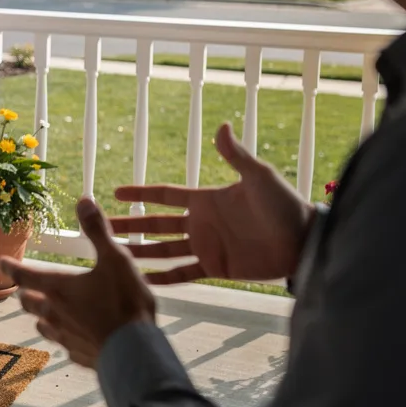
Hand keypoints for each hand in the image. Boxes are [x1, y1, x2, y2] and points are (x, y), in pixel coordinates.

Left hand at [0, 198, 154, 368]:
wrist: (135, 351)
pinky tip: (74, 336)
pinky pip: (63, 345)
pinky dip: (64, 337)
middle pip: (28, 302)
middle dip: (25, 292)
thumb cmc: (124, 302)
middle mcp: (54, 313)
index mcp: (58, 287)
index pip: (23, 275)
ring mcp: (65, 337)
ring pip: (42, 325)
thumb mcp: (115, 259)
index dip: (10, 267)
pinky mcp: (78, 355)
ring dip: (41, 316)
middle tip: (25, 288)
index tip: (0, 263)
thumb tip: (83, 200)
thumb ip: (98, 231)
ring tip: (46, 311)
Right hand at [111, 123, 313, 283]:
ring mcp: (207, 246)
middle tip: (101, 227)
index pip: (165, 195)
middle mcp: (201, 223)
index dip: (140, 194)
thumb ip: (235, 155)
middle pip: (156, 223)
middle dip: (130, 224)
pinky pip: (184, 273)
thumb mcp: (259, 177)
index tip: (115, 193)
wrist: (304, 241)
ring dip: (140, 251)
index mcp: (206, 199)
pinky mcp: (217, 268)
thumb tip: (221, 126)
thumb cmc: (284, 205)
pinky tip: (144, 281)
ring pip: (164, 249)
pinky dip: (165, 277)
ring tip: (114, 253)